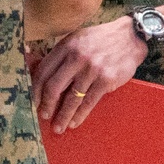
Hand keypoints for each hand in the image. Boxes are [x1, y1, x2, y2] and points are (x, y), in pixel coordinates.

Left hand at [31, 17, 146, 132]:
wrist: (130, 37)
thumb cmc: (100, 39)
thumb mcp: (77, 39)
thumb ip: (61, 55)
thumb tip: (38, 73)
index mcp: (66, 46)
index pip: (44, 71)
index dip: (36, 90)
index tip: (34, 101)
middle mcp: (77, 57)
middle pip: (54, 87)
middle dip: (47, 105)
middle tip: (44, 116)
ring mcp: (92, 69)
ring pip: (71, 98)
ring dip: (63, 116)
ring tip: (58, 127)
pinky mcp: (106, 80)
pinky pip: (89, 102)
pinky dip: (80, 115)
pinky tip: (75, 122)